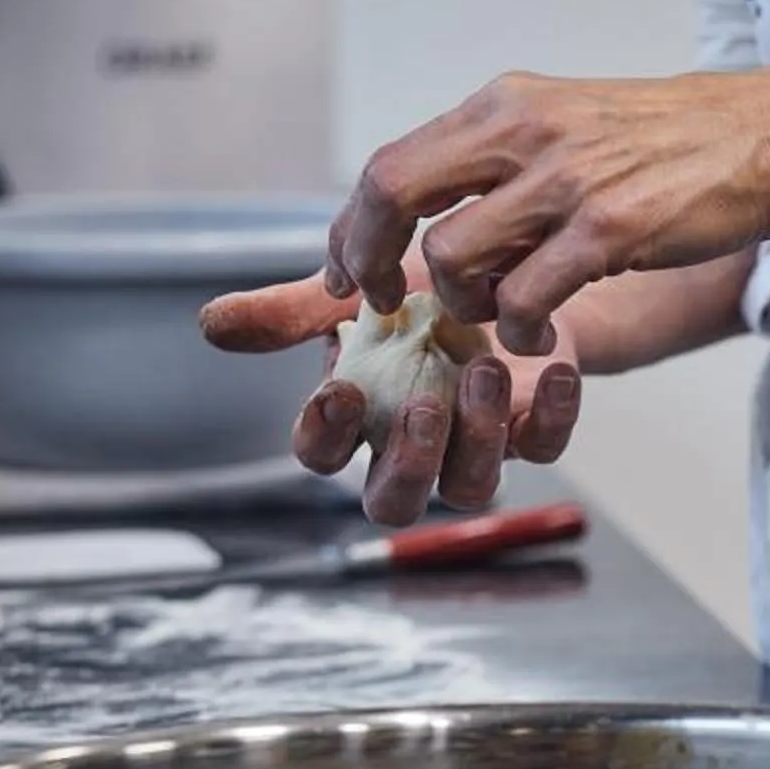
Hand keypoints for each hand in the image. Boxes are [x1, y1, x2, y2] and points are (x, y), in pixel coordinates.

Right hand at [199, 264, 580, 529]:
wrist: (508, 265)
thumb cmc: (420, 285)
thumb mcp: (355, 287)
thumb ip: (290, 311)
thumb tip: (211, 324)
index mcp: (358, 419)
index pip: (322, 456)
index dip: (325, 436)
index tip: (339, 391)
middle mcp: (412, 448)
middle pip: (393, 503)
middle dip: (407, 463)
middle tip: (421, 404)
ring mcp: (474, 447)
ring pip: (470, 488)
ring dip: (477, 437)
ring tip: (485, 370)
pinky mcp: (534, 433)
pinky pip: (545, 450)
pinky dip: (556, 415)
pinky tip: (558, 371)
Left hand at [326, 65, 769, 355]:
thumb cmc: (674, 142)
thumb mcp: (569, 125)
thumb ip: (502, 161)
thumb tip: (436, 216)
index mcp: (505, 105)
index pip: (391, 164)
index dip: (355, 229)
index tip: (355, 274)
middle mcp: (523, 129)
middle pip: (393, 194)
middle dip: (373, 262)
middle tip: (391, 308)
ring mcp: (566, 178)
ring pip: (454, 257)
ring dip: (465, 307)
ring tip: (506, 318)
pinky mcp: (610, 227)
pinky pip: (526, 299)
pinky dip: (523, 332)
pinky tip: (546, 336)